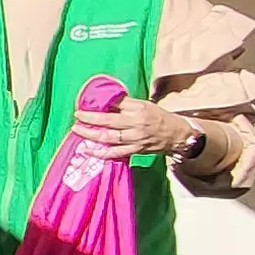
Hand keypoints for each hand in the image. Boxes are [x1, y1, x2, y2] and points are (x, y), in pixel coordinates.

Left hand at [70, 93, 196, 160]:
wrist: (177, 134)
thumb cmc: (158, 117)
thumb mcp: (144, 105)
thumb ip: (126, 104)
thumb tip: (106, 101)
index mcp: (138, 109)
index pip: (116, 104)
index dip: (100, 104)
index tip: (86, 102)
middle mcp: (136, 123)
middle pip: (109, 121)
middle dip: (90, 119)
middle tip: (77, 116)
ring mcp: (135, 138)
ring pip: (109, 137)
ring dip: (91, 135)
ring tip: (77, 130)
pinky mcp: (136, 150)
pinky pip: (115, 153)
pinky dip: (100, 152)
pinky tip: (88, 150)